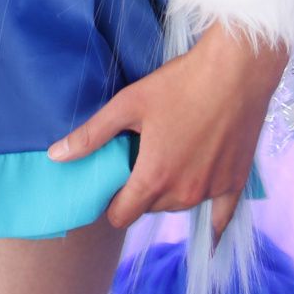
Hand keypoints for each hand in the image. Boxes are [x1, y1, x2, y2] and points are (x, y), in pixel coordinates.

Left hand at [47, 20, 289, 243]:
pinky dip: (212, 217)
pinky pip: (222, 215)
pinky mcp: (236, 182)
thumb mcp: (130, 103)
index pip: (121, 216)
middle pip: (150, 207)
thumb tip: (56, 157)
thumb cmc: (180, 83)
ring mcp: (212, 190)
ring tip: (173, 151)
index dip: (112, 202)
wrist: (237, 69)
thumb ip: (92, 135)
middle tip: (144, 155)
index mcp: (153, 178)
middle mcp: (183, 194)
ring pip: (180, 205)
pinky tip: (209, 224)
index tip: (112, 182)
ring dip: (172, 190)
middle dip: (142, 189)